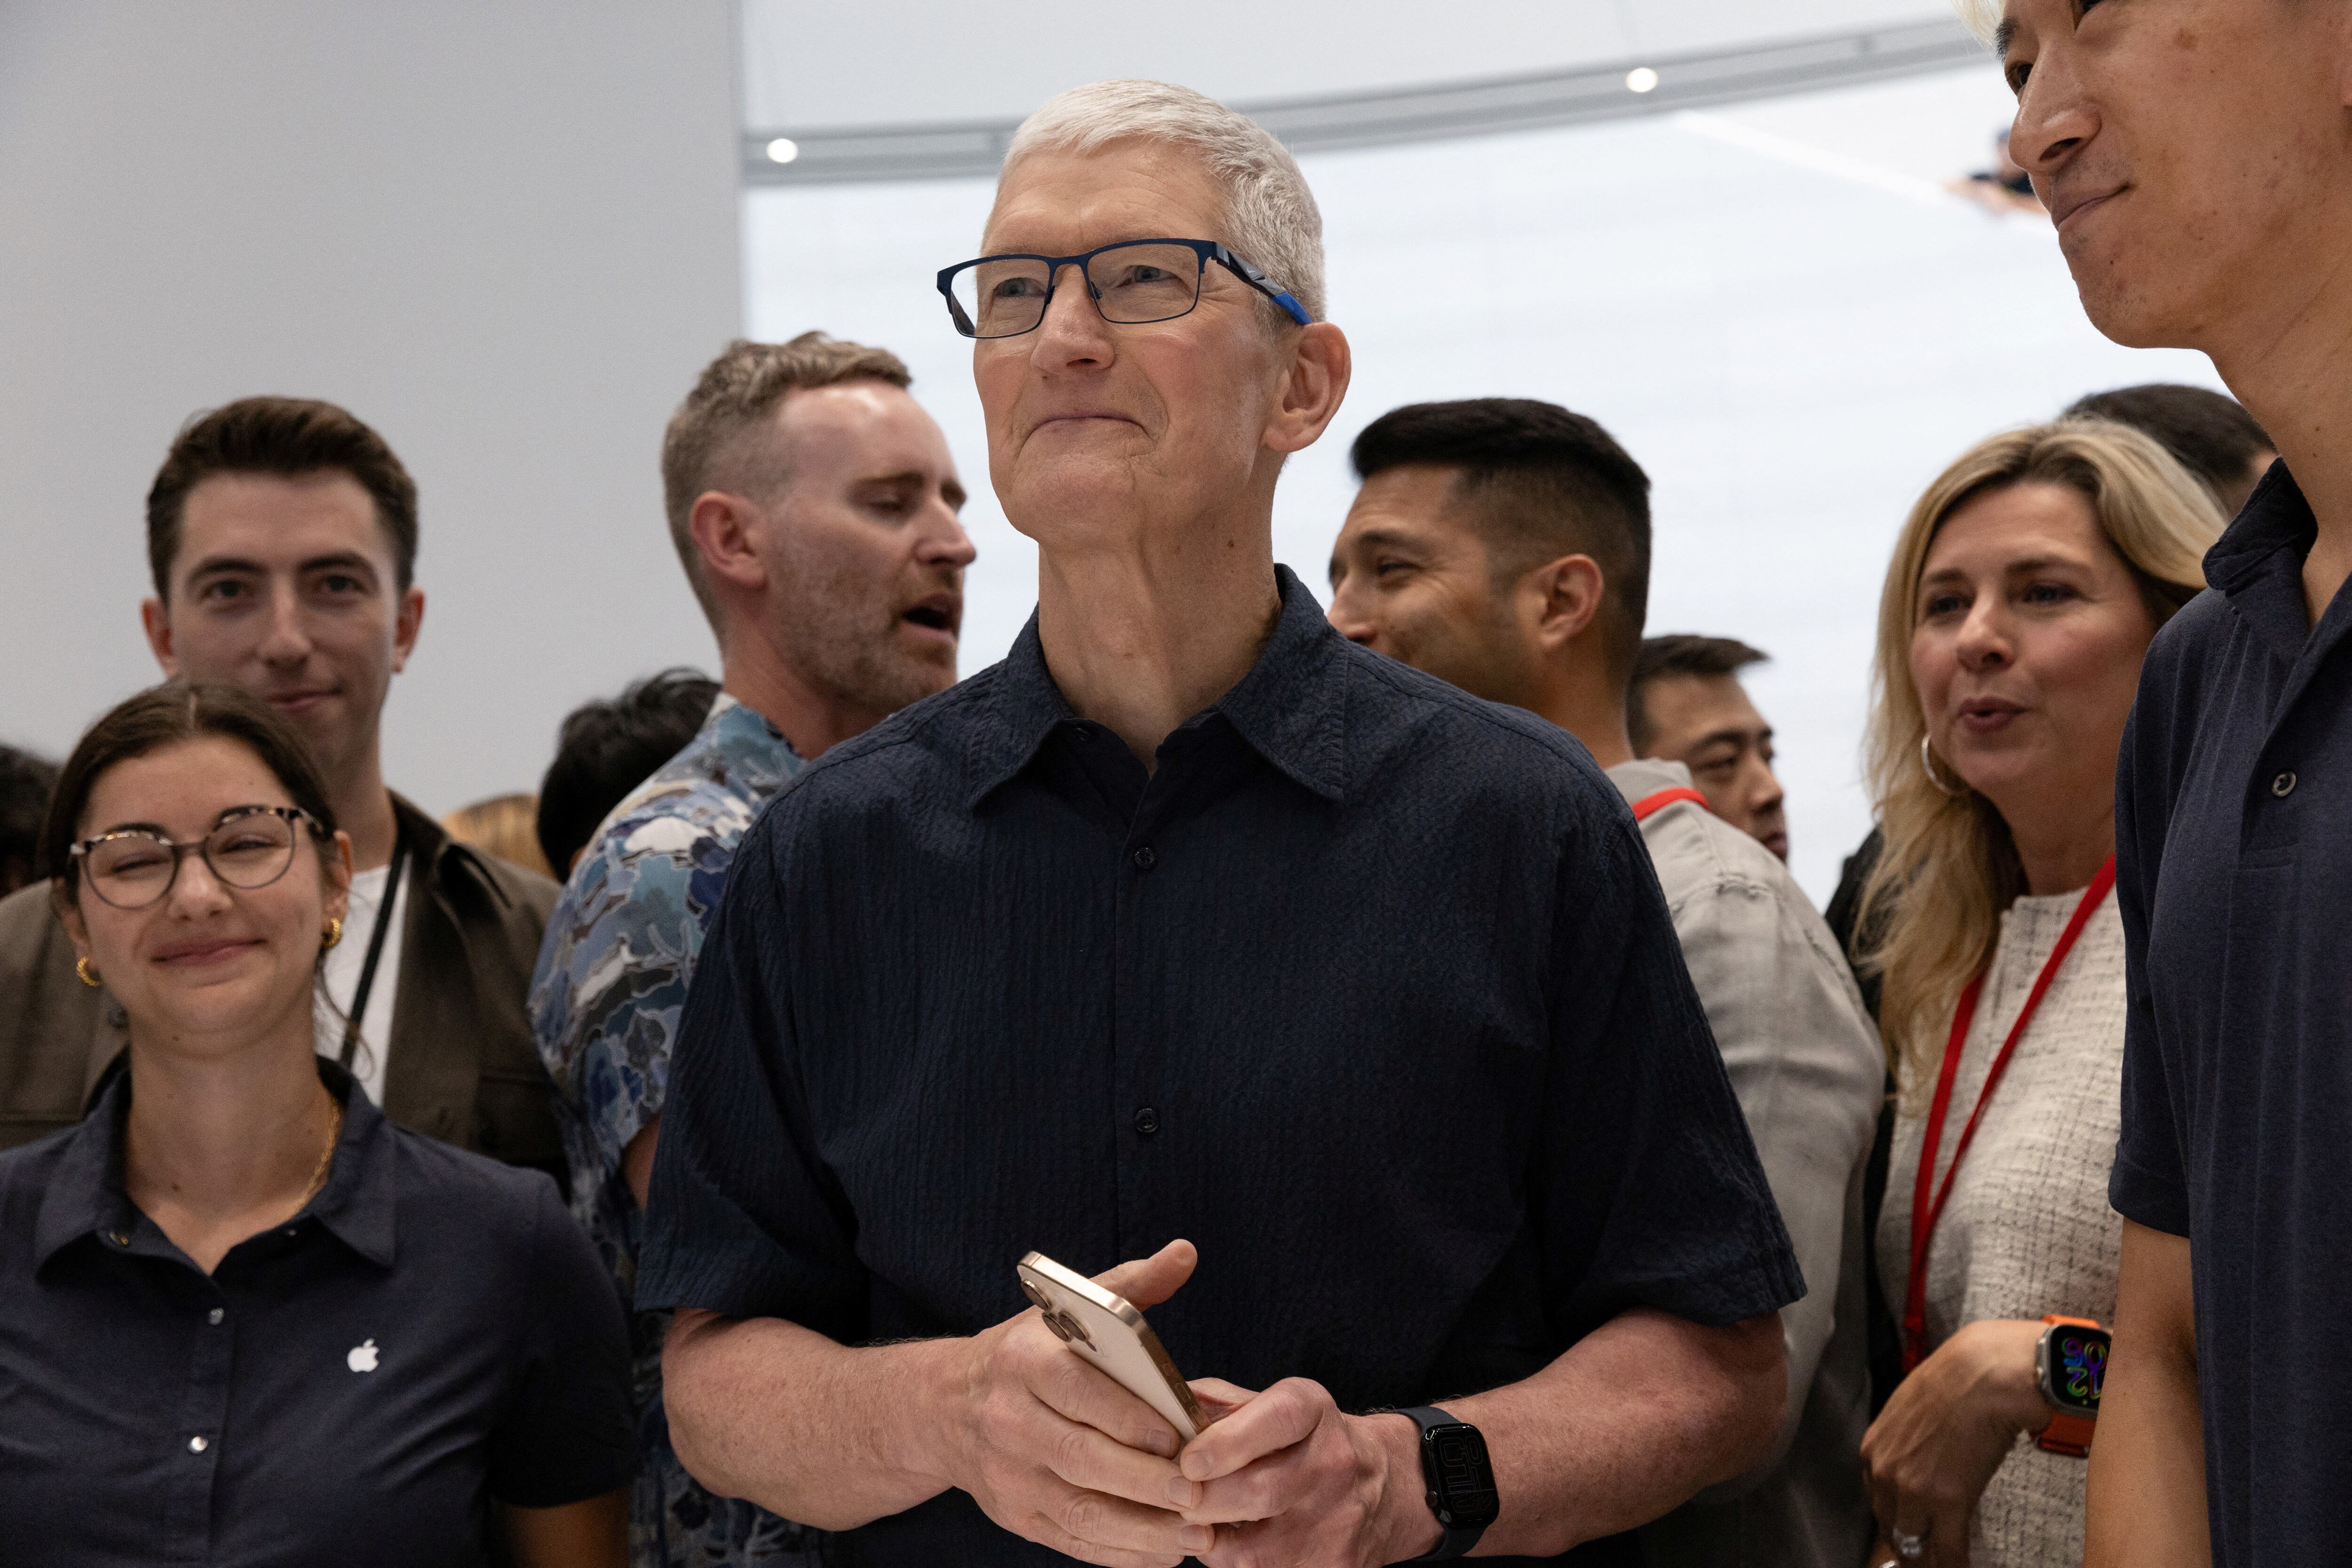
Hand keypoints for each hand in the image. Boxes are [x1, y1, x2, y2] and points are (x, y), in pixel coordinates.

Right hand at [937, 1240, 1200, 1567]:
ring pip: (1079, 1510)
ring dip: (1142, 1527)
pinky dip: (1122, 1553)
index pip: (1078, 1391)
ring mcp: (1011, 1477)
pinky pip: (1073, 1542)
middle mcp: (1010, 1422)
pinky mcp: (1017, 1518)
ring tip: (1197, 1531)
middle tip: (1200, 1491)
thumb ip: (1128, 1288)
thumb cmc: (1024, 1356)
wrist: (944, 1409)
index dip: (1129, 1416)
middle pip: (1082, 1457)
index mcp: (1023, 1363)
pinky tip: (1167, 1550)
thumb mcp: (1062, 1313)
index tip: (1179, 1434)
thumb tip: (1184, 1253)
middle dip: (1144, 1479)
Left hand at [1166, 1377, 1433, 1567]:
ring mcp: (1340, 1520)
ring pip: (1256, 1549)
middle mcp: (1334, 1463)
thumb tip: (1158, 1407)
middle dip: (1205, 1501)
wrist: (1381, 1483)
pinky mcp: (1338, 1566)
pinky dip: (1234, 1565)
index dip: (1227, 1441)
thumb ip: (1215, 1404)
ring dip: (1211, 1542)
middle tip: (1175, 1498)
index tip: (1189, 1461)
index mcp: (1313, 1411)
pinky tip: (1226, 1545)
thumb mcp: (1269, 1405)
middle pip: (1260, 1492)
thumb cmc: (1301, 1440)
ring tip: (1195, 1524)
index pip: (1275, 1421)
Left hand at [1861, 1318, 2049, 1567]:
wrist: (1983, 1373)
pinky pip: (1948, 1549)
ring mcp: (1913, 1489)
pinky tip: (1963, 1567)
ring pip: (1916, 1546)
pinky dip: (1955, 1565)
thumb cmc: (1956, 1381)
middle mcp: (1886, 1472)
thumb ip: (1907, 1439)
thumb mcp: (1912, 1408)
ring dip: (1930, 1562)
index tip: (1908, 1535)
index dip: (1895, 1523)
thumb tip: (1923, 1458)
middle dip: (1909, 1550)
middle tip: (1924, 1560)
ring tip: (1943, 1566)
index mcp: (1875, 1449)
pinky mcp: (1947, 1501)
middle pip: (1892, 1529)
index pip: (1877, 1501)